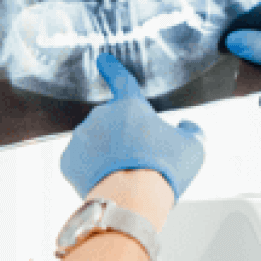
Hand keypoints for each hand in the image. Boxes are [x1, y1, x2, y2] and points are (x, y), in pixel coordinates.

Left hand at [60, 54, 205, 200]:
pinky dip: (90, 170)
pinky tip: (105, 181)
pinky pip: (79, 161)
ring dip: (105, 153)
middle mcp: (101, 115)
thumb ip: (191, 131)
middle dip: (122, 136)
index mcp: (129, 106)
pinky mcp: (68, 160)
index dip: (112, 69)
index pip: (121, 80)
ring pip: (94, 142)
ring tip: (123, 175)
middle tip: (138, 161)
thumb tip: (187, 126)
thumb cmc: (164, 171)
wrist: (132, 200)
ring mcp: (81, 137)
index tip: (102, 60)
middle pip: (112, 122)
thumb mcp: (193, 147)